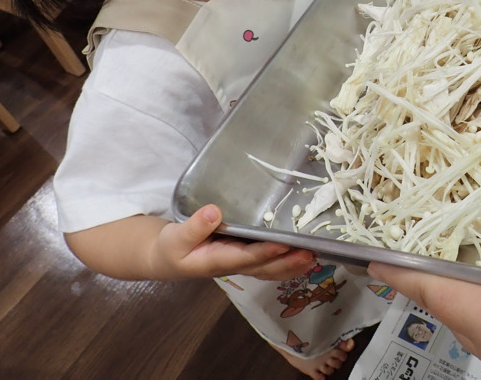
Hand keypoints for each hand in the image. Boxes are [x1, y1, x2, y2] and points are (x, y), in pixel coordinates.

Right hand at [151, 204, 316, 280]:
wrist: (166, 259)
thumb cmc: (171, 248)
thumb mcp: (175, 237)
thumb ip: (194, 226)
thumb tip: (213, 211)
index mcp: (216, 261)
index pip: (246, 257)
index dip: (266, 251)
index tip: (285, 243)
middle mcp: (233, 265)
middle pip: (265, 267)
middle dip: (288, 262)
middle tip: (311, 253)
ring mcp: (240, 264)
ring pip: (269, 269)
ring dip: (292, 265)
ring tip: (314, 257)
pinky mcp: (244, 259)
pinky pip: (268, 266)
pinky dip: (286, 264)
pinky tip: (302, 258)